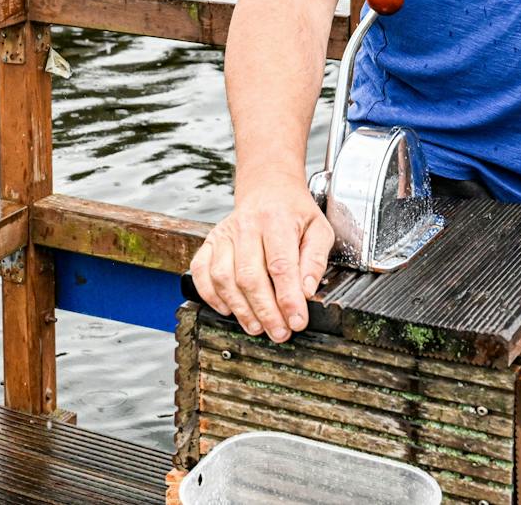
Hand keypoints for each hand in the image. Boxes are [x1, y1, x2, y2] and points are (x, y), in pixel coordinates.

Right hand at [189, 179, 334, 341]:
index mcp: (277, 220)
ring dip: (240, 308)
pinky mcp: (209, 242)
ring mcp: (224, 234)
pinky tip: (228, 309)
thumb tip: (307, 290)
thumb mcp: (319, 229)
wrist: (268, 187)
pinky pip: (201, 271)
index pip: (280, 265)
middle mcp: (246, 226)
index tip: (297, 321)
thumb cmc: (294, 212)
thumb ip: (316, 260)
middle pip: (250, 275)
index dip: (288, 298)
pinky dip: (210, 295)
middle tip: (279, 332)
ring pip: (224, 277)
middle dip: (265, 311)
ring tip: (257, 327)